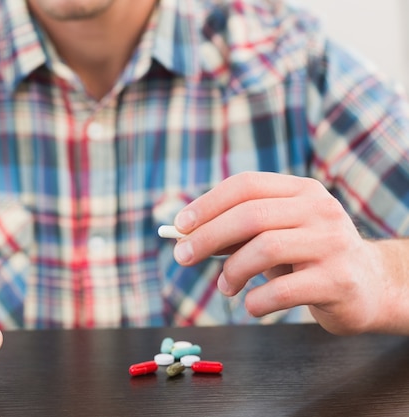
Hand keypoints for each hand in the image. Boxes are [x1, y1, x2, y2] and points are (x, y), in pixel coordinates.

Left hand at [172, 171, 406, 334]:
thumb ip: (238, 231)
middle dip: (207, 237)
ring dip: (232, 271)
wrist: (368, 288)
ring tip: (226, 287)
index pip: (246, 185)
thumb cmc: (307, 258)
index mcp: (301, 191)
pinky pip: (282, 290)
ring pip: (265, 248)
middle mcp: (320, 210)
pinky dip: (256, 300)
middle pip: (251, 215)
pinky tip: (252, 305)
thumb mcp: (276, 235)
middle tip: (182, 257)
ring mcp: (332, 244)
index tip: (179, 225)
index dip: (207, 204)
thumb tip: (186, 236)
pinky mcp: (338, 281)